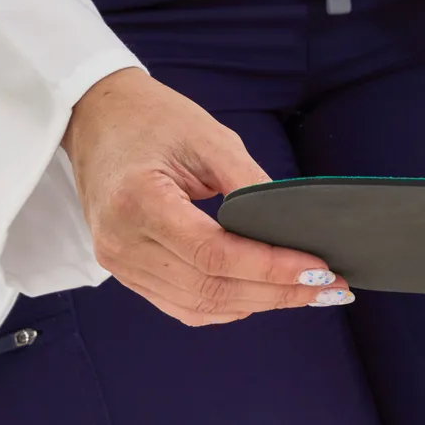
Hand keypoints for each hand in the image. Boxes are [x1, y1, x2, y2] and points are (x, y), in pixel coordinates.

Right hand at [63, 68, 350, 325]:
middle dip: (276, 292)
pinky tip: (262, 294)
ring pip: (200, 306)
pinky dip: (227, 306)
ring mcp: (120, 263)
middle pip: (210, 288)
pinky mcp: (126, 271)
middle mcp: (121, 243)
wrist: (97, 118)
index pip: (213, 255)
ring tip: (305, 294)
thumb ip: (250, 184)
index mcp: (137, 202)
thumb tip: (294, 228)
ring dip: (257, 303)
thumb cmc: (150, 118)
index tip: (317, 268)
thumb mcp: (208, 137)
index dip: (270, 268)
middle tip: (327, 287)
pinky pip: (183, 305)